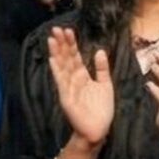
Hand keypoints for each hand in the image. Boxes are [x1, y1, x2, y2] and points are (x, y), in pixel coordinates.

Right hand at [45, 26, 114, 148]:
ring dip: (56, 53)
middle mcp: (73, 80)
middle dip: (62, 44)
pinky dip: (57, 71)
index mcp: (82, 76)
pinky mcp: (66, 98)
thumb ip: (102, 68)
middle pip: (66, 58)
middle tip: (56, 28)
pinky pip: (61, 82)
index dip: (71, 43)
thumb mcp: (105, 85)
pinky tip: (53, 60)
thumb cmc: (102, 110)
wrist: (98, 130)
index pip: (75, 56)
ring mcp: (68, 88)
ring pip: (61, 67)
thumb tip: (99, 51)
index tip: (68, 30)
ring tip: (52, 39)